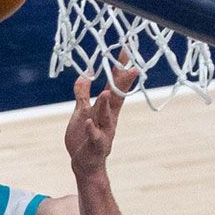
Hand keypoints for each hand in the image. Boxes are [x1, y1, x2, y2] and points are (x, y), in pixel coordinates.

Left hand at [65, 50, 138, 178]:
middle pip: (117, 97)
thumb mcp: (82, 111)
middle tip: (132, 67)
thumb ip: (83, 93)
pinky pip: (94, 136)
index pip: (114, 85)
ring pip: (106, 116)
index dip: (120, 69)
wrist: (84, 163)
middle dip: (123, 83)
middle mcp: (109, 118)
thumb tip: (85, 74)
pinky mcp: (95, 144)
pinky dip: (93, 129)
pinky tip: (90, 123)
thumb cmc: (84, 136)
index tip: (127, 51)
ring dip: (106, 105)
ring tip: (105, 92)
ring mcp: (103, 131)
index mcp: (106, 108)